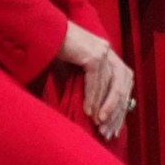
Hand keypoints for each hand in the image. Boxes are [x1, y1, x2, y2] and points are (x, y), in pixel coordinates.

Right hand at [60, 22, 133, 138]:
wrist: (41, 32)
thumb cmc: (54, 53)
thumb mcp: (74, 71)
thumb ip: (87, 84)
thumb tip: (94, 112)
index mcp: (108, 55)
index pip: (123, 84)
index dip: (120, 107)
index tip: (114, 128)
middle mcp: (108, 51)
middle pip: (121, 84)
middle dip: (116, 110)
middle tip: (108, 131)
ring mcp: (102, 50)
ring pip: (111, 84)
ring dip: (105, 107)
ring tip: (99, 125)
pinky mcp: (92, 53)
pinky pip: (96, 80)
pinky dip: (93, 97)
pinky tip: (89, 112)